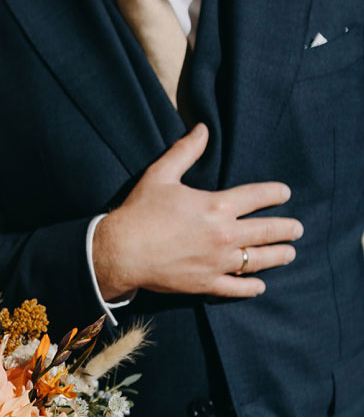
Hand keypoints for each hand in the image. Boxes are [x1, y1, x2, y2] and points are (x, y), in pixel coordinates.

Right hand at [93, 124, 300, 299]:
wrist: (119, 252)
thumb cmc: (138, 212)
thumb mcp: (160, 175)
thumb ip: (185, 151)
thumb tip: (202, 129)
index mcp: (216, 206)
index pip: (259, 196)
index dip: (276, 193)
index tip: (284, 193)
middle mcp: (224, 235)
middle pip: (269, 231)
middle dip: (288, 229)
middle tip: (297, 229)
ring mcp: (217, 262)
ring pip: (260, 260)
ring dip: (279, 256)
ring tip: (289, 254)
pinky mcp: (205, 283)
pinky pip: (237, 288)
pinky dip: (252, 287)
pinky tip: (260, 285)